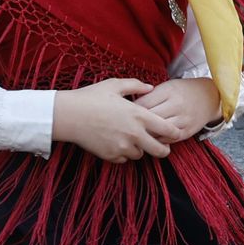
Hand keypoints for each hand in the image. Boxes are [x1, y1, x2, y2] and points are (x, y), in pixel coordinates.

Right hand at [52, 78, 174, 162]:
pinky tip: (117, 143)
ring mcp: (123, 147)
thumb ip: (136, 85)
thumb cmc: (91, 97)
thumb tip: (150, 87)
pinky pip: (124, 159)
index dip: (174, 132)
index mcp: (139, 116)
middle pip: (159, 150)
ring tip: (132, 139)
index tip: (175, 133)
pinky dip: (124, 153)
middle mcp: (135, 134)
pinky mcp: (111, 156)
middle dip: (164, 149)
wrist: (69, 115)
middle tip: (163, 147)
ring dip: (139, 149)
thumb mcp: (114, 85)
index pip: (167, 129)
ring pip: (140, 155)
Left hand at [132, 77, 222, 140]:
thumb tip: (130, 107)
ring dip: (146, 134)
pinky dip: (157, 140)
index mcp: (169, 91)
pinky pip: (167, 140)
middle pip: (149, 119)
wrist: (210, 97)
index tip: (125, 113)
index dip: (131, 110)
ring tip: (137, 134)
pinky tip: (151, 138)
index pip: (143, 104)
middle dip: (136, 124)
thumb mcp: (167, 86)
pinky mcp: (187, 132)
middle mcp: (177, 105)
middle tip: (127, 126)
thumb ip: (150, 95)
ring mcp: (183, 120)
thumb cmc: (183, 91)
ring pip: (158, 132)